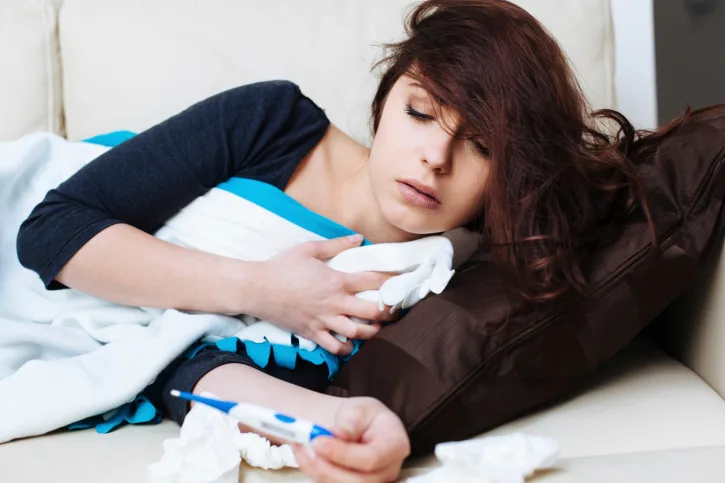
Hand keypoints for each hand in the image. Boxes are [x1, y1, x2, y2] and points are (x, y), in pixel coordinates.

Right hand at [251, 235, 397, 354]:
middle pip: (372, 312)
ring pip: (357, 332)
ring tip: (377, 328)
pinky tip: (351, 344)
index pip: (373, 281)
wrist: (257, 288)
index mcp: (337, 281)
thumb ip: (337, 244)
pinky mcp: (312, 333)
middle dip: (389, 313)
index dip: (391, 281)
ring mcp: (324, 320)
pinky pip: (334, 347)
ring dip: (371, 332)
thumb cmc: (282, 266)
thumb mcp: (309, 249)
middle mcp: (334, 303)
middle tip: (396, 311)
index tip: (401, 282)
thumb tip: (359, 238)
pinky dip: (346, 348)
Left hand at [292, 397, 410, 482]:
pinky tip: (305, 456)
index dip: (344, 454)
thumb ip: (350, 421)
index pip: (372, 458)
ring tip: (300, 447)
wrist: (358, 428)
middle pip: (358, 481)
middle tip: (305, 446)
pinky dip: (315, 473)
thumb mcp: (358, 408)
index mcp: (395, 445)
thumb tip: (338, 434)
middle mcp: (389, 470)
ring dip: (317, 470)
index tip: (318, 441)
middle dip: (327, 467)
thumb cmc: (362, 416)